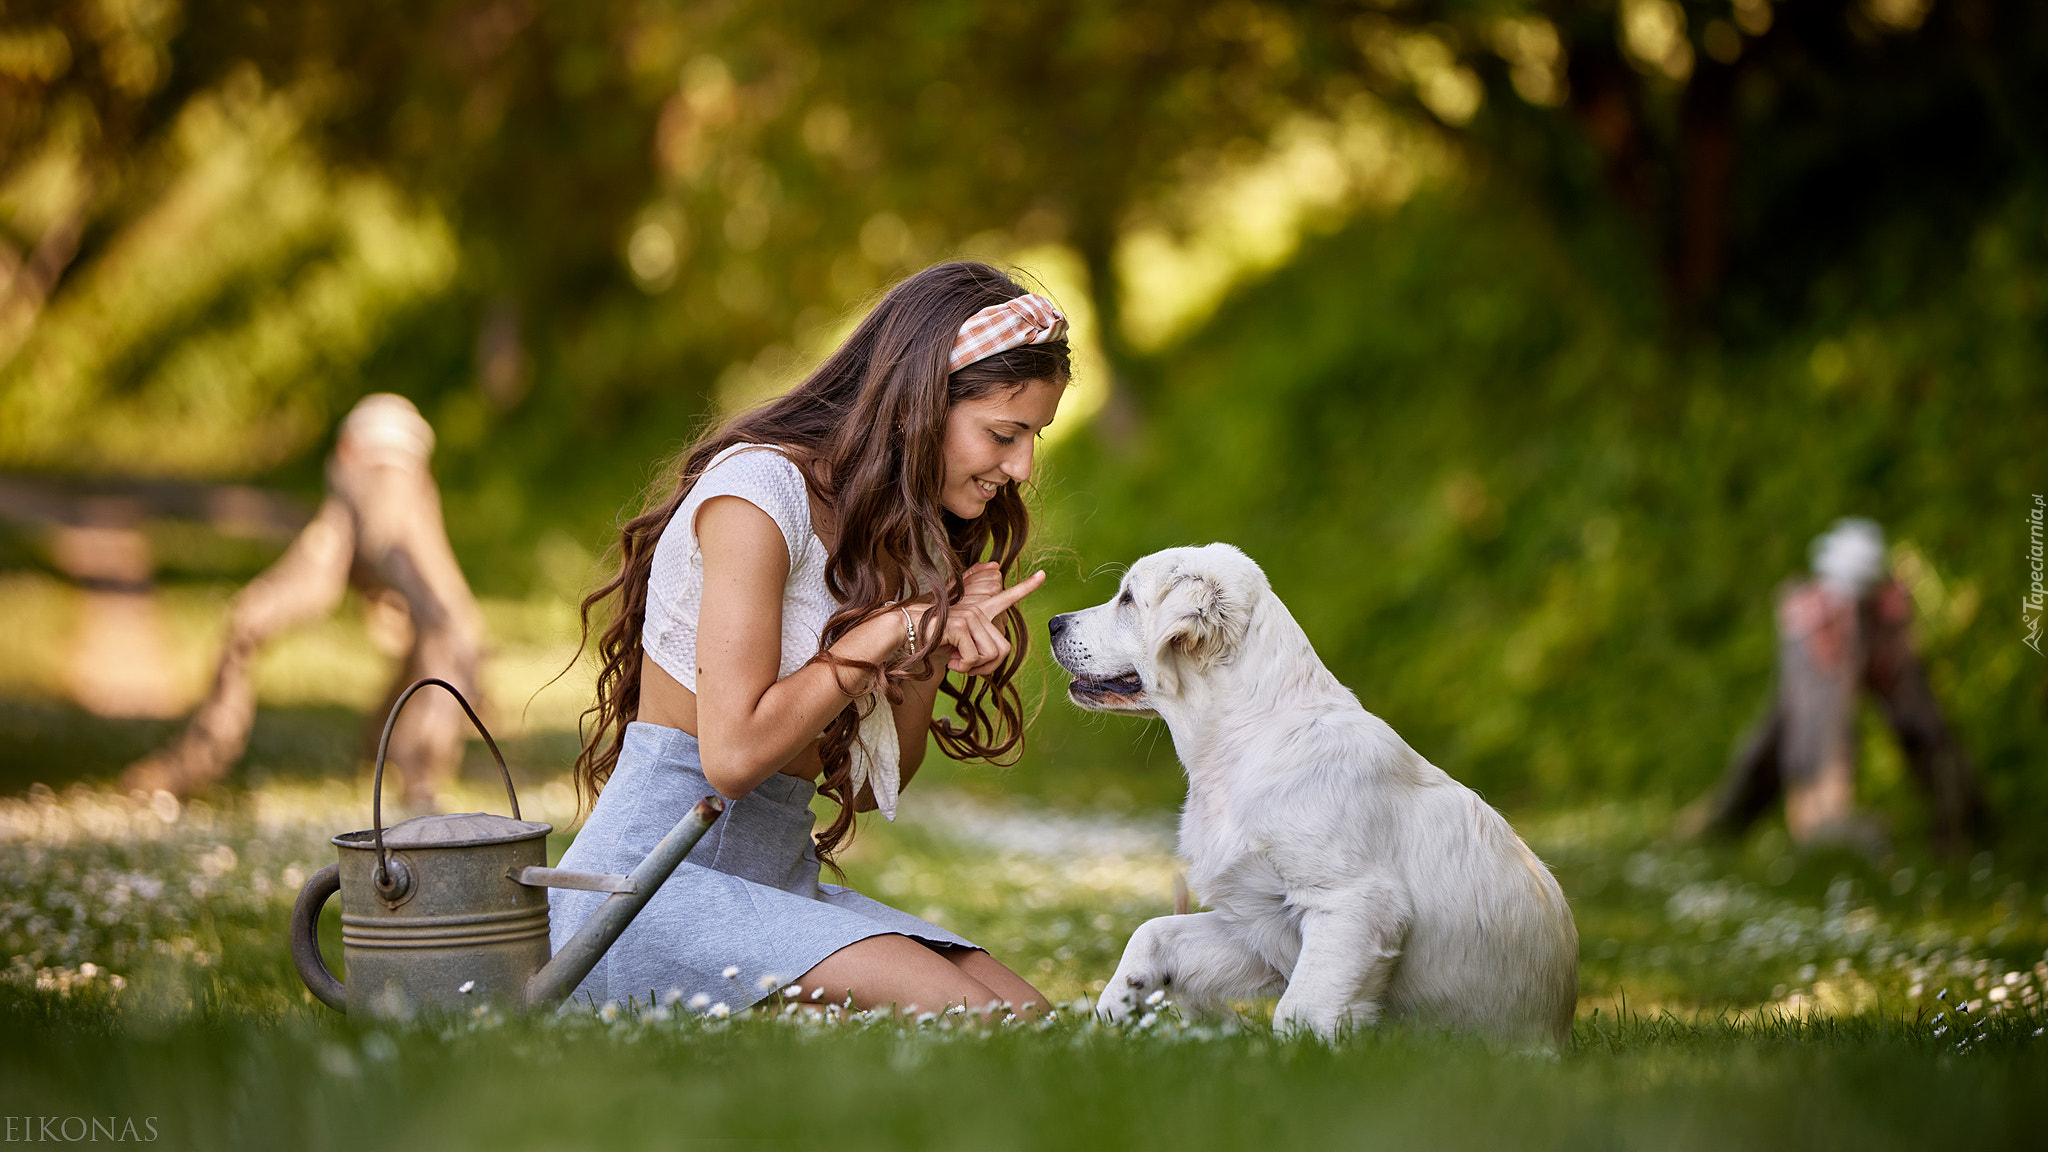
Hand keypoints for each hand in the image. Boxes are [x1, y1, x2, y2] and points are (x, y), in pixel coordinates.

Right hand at [929, 562, 1044, 676]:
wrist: (908, 634)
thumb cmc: (934, 640)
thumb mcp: (960, 645)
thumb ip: (977, 648)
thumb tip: (985, 663)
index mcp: (981, 611)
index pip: (1008, 597)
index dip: (1026, 587)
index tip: (1043, 575)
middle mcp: (978, 610)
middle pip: (1003, 649)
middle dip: (989, 667)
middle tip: (970, 668)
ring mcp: (970, 616)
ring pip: (991, 655)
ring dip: (975, 669)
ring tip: (959, 663)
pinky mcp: (961, 626)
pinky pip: (974, 658)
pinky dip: (964, 667)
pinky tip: (951, 661)